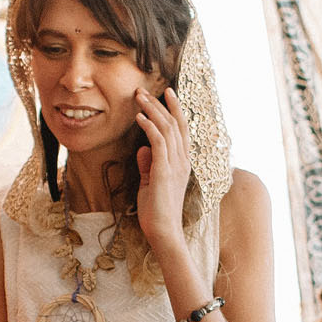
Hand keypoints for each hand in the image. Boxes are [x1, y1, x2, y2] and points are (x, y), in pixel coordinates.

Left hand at [131, 87, 192, 252]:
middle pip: (176, 123)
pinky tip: (139, 117)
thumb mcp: (149, 182)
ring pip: (167, 128)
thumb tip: (142, 149)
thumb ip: (148, 164)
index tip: (166, 93)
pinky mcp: (164, 171)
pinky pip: (158, 142)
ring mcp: (176, 165)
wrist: (163, 232)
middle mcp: (183, 160)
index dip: (175, 109)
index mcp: (182, 162)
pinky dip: (149, 126)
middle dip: (161, 103)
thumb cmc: (156, 210)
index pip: (181, 129)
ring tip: (138, 97)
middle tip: (145, 89)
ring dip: (152, 109)